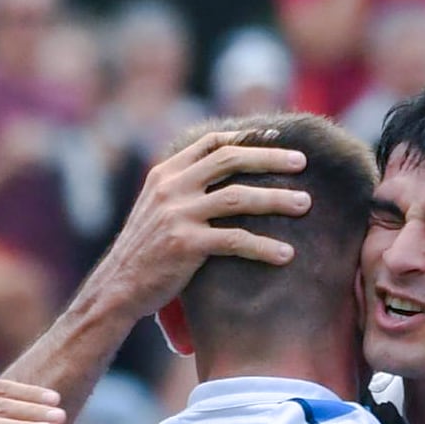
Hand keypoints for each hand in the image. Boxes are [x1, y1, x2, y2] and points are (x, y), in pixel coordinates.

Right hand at [95, 128, 315, 312]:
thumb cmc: (146, 250)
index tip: (278, 138)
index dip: (248, 137)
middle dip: (270, 158)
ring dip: (276, 199)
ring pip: (238, 197)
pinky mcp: (185, 244)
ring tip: (306, 204)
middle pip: (229, 159)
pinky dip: (264, 247)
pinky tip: (286, 255)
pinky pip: (235, 241)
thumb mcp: (158, 207)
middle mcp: (171, 187)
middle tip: (302, 162)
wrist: (119, 286)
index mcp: (166, 173)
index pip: (212, 142)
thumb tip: (224, 176)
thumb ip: (185, 188)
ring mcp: (177, 214)